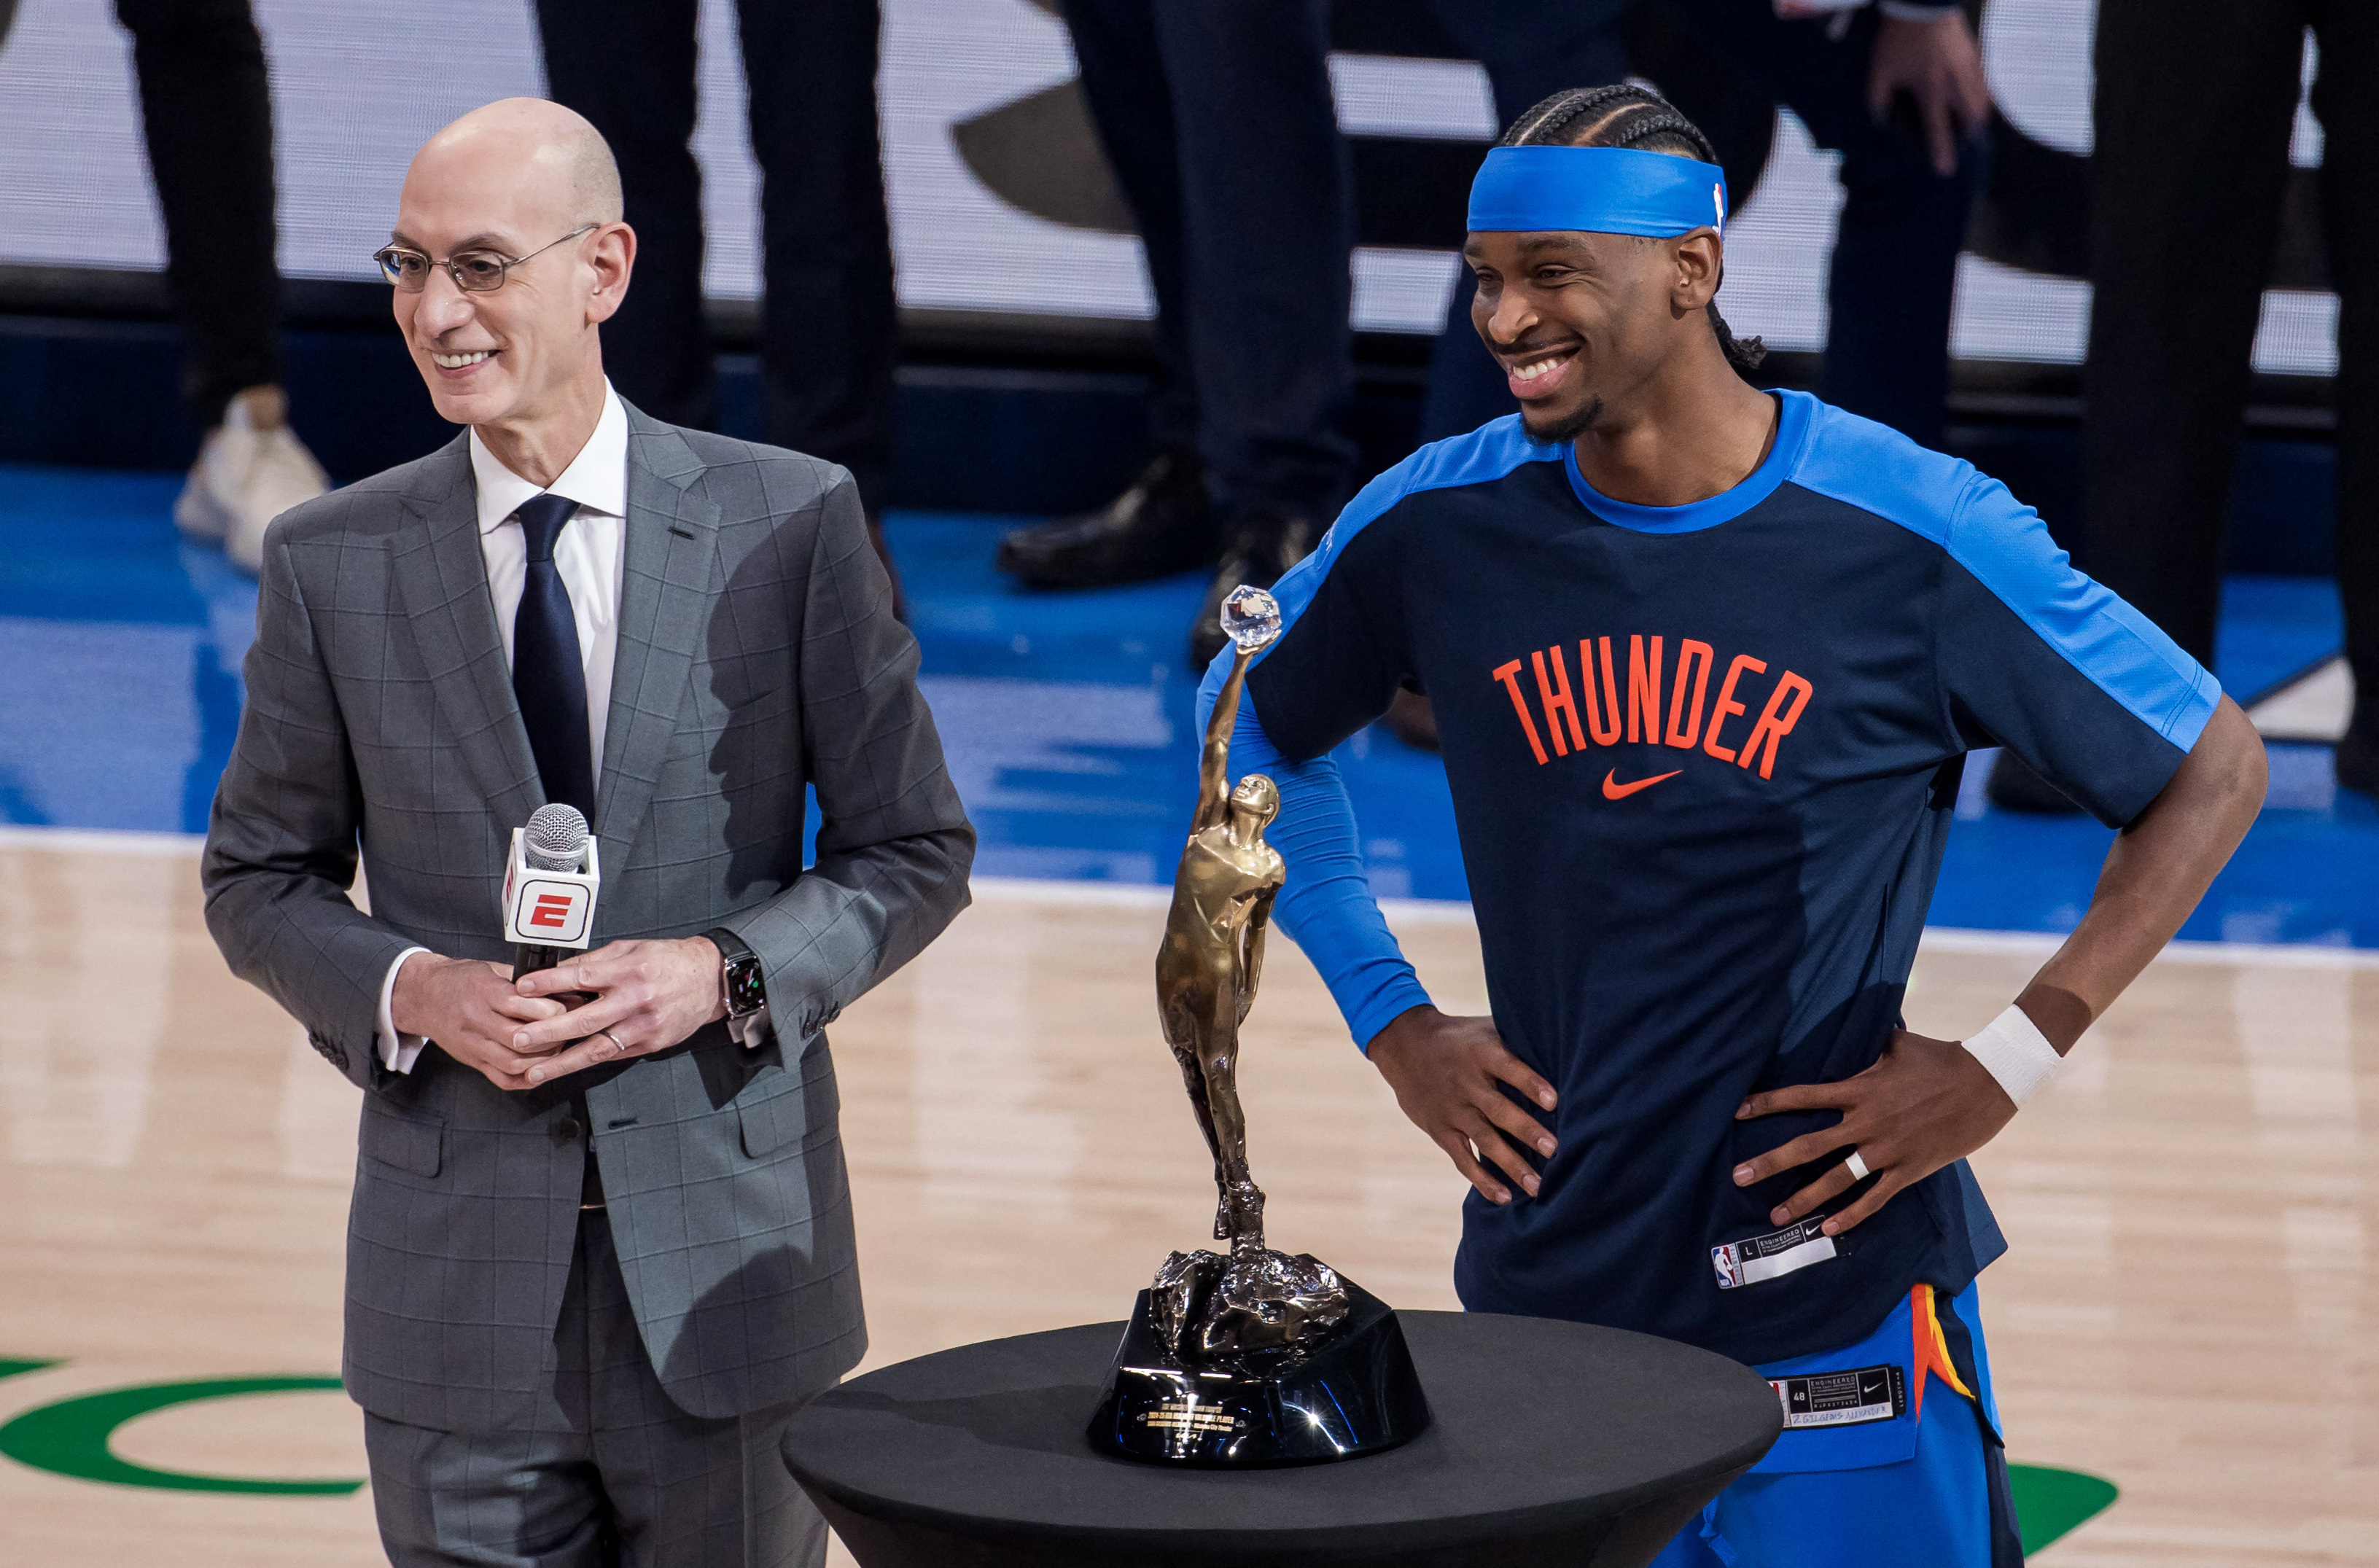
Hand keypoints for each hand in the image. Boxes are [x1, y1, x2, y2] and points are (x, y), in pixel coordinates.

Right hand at [389, 953, 573, 1090]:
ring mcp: (473, 1045)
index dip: (548, 1007)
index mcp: (483, 992)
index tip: (565, 1005)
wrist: (423, 996)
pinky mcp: (472, 1061)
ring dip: (542, 1059)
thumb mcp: (492, 970)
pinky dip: (526, 1078)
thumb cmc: (463, 980)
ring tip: (557, 1047)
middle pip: (519, 1038)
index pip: (519, 1004)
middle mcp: (476, 1020)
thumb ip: (526, 981)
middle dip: (551, 1036)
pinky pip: (502, 1079)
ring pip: (513, 1063)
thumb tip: (566, 989)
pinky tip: (541, 1068)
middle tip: (568, 1029)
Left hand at [508, 937, 729, 1085]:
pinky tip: (565, 1067)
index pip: (582, 976)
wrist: (711, 980)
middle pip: (585, 1020)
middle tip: (518, 1039)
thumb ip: (596, 961)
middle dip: (548, 1031)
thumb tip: (559, 971)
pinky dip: (587, 1061)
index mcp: (629, 971)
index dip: (550, 983)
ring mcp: (644, 1026)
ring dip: (562, 1063)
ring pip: (597, 1048)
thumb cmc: (668, 959)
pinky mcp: (651, 1043)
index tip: (522, 987)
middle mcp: (635, 1000)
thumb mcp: (631, 949)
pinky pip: (614, 1054)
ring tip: (534, 1073)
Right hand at [1367, 1005, 1557, 1204]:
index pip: (1508, 1068)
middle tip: (1553, 1150)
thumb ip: (1517, 1041)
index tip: (1554, 1101)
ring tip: (1537, 1186)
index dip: (1530, 1083)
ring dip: (1511, 1164)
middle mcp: (1466, 1083)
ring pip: (1484, 1140)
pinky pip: (1462, 1159)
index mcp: (1480, 1053)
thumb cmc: (1460, 1038)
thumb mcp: (1484, 1029)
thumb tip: (1566, 1051)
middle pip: (1498, 1109)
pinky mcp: (1440, 1130)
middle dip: (1526, 1130)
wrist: (1404, 1045)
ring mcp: (1452, 1109)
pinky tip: (1504, 1196)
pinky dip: (1482, 1179)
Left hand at [1731, 1028, 2013, 1236]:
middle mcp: (1865, 1122)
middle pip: (1808, 1145)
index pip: (1802, 1096)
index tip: (1736, 1111)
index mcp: (1858, 1089)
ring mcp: (1887, 1149)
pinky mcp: (1909, 1169)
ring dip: (1803, 1199)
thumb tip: (1850, 1021)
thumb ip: (1867, 1042)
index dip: (1767, 1103)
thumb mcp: (1897, 1044)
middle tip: (1738, 1176)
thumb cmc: (1941, 1058)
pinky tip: (1828, 1229)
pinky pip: (1874, 1198)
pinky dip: (1851, 1215)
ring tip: (1774, 1215)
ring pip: (1835, 1179)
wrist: (1988, 1082)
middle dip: (1770, 1162)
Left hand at [1868, 11, 1990, 177]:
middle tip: (1965, 146)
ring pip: (1981, 101)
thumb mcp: (1880, 71)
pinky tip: (1977, 100)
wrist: (1922, 1)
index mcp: (1930, 89)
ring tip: (1972, 128)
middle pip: (1971, 118)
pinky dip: (1981, 95)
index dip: (1942, 152)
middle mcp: (1954, 82)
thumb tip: (1877, 123)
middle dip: (1969, 136)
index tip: (1945, 170)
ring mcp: (1968, 67)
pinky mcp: (1974, 53)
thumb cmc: (1897, 37)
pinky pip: (1982, 81)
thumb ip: (1878, 100)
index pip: (1938, 129)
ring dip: (1977, 118)